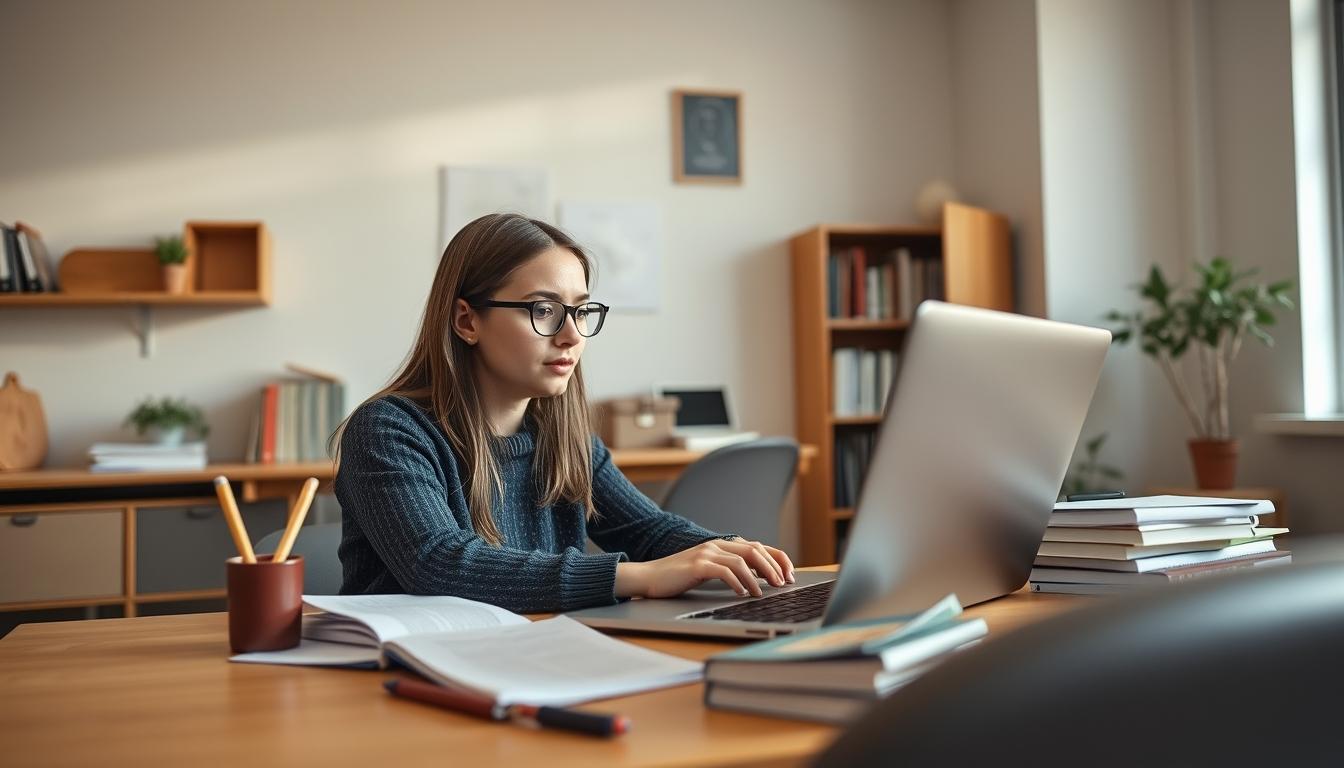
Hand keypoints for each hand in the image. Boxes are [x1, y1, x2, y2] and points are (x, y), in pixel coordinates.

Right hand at [615, 539, 796, 598]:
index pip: (758, 546)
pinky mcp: (697, 564)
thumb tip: (757, 580)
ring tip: (766, 592)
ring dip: (759, 577)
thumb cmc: (678, 577)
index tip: (789, 574)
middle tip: (784, 584)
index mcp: (722, 545)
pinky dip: (738, 582)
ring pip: (743, 560)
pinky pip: (725, 570)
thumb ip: (729, 569)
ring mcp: (707, 552)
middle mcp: (716, 545)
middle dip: (774, 567)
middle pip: (755, 549)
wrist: (648, 577)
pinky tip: (743, 593)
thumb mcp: (708, 570)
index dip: (777, 558)